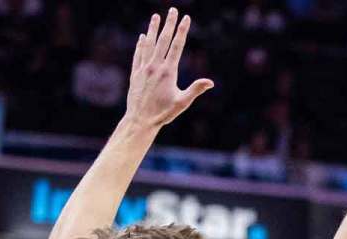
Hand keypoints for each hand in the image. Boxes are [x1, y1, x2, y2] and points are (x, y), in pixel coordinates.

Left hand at [124, 9, 213, 128]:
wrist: (140, 119)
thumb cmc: (163, 113)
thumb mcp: (182, 103)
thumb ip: (195, 90)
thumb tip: (210, 82)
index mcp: (168, 72)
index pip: (177, 46)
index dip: (182, 31)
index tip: (186, 19)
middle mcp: (155, 67)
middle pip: (163, 40)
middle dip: (169, 24)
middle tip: (173, 10)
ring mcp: (143, 69)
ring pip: (149, 44)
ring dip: (153, 29)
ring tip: (156, 16)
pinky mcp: (135, 74)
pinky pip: (138, 55)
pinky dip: (141, 44)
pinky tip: (143, 37)